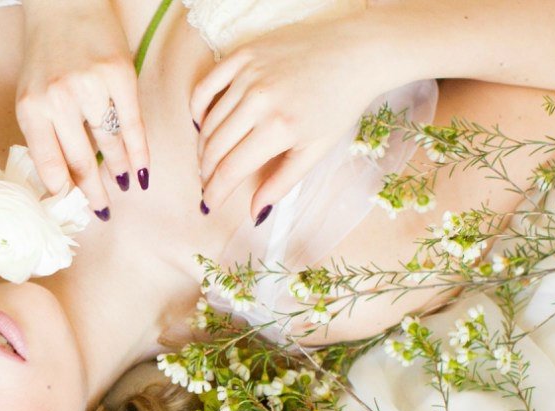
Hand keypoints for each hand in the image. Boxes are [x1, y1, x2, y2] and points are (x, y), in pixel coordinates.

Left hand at [17, 0, 149, 216]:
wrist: (64, 4)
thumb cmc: (45, 54)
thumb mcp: (30, 95)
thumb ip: (42, 133)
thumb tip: (62, 179)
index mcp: (32, 109)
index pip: (50, 165)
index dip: (63, 193)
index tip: (73, 209)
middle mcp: (59, 100)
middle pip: (81, 160)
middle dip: (93, 192)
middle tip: (102, 210)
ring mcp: (91, 87)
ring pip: (109, 143)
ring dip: (118, 170)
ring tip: (123, 186)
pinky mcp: (119, 74)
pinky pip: (132, 122)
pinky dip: (138, 149)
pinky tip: (141, 168)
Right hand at [190, 20, 381, 221]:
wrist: (358, 52)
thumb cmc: (340, 102)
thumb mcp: (315, 150)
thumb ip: (281, 183)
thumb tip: (255, 213)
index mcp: (279, 128)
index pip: (230, 170)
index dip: (214, 192)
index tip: (208, 204)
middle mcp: (259, 100)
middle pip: (213, 149)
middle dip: (206, 173)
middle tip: (209, 183)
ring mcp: (248, 74)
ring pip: (207, 122)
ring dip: (203, 147)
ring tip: (209, 159)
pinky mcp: (243, 54)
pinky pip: (204, 86)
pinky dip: (197, 109)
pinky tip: (203, 123)